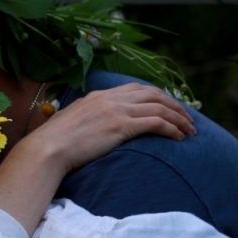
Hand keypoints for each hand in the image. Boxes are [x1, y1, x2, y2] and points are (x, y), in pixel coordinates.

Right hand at [25, 83, 195, 175]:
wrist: (47, 148)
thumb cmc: (54, 142)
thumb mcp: (72, 122)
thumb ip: (87, 118)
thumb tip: (93, 126)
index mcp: (99, 96)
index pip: (136, 89)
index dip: (157, 96)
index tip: (168, 106)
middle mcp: (110, 98)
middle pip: (153, 94)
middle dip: (174, 105)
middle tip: (187, 118)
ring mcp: (116, 110)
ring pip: (159, 108)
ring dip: (179, 118)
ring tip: (190, 131)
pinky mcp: (121, 126)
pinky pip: (156, 123)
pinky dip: (172, 129)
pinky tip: (179, 138)